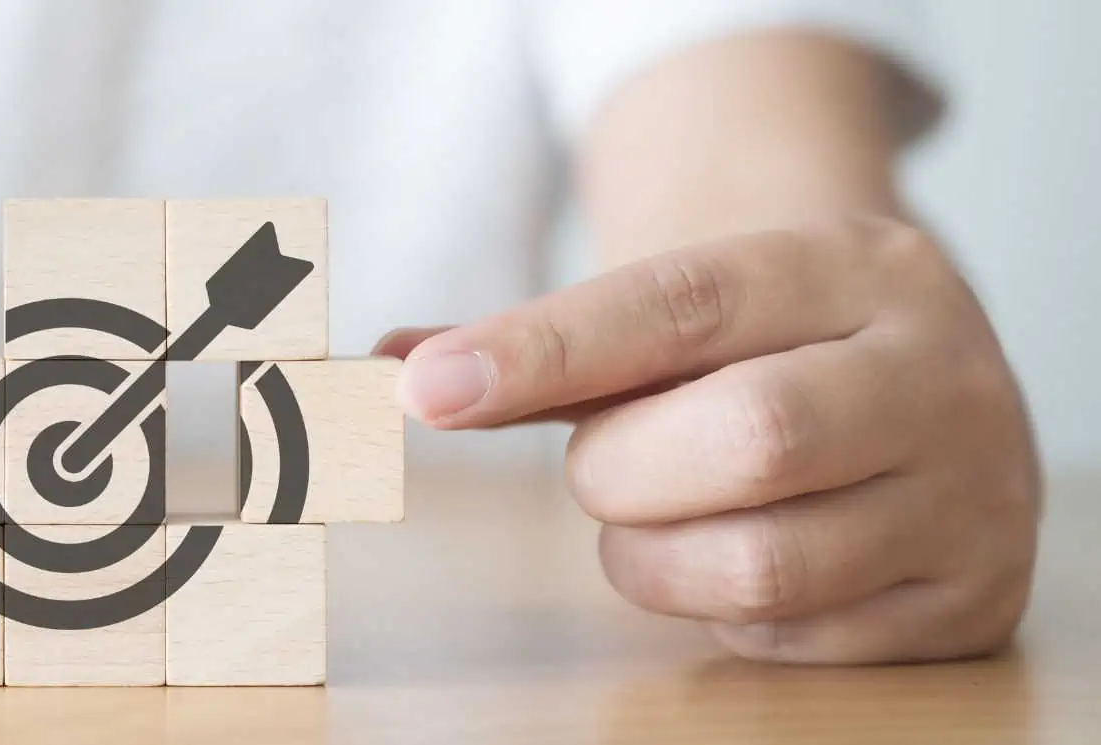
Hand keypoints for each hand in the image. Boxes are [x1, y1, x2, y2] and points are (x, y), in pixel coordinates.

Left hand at [377, 216, 1041, 663]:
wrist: (921, 374)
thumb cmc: (757, 348)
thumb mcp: (672, 319)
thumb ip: (537, 345)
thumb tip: (388, 365)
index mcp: (853, 267)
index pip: (681, 303)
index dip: (542, 351)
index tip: (427, 389)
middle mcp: (937, 371)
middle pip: (750, 437)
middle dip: (624, 472)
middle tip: (606, 468)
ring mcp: (973, 492)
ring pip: (764, 564)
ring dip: (657, 560)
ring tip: (662, 519)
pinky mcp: (973, 601)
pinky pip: (795, 639)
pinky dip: (727, 614)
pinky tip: (741, 555)